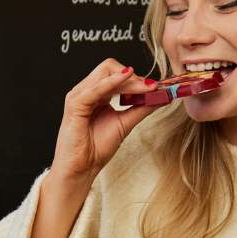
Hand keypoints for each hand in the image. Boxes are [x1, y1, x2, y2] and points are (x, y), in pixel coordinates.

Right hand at [50, 58, 157, 183]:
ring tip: (147, 88)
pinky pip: (95, 88)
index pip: (116, 74)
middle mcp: (86, 91)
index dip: (137, 78)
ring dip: (129, 80)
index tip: (156, 87)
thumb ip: (141, 108)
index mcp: (95, 93)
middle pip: (110, 68)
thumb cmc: (96, 149)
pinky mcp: (75, 104)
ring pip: (105, 73)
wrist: (82, 169)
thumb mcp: (125, 123)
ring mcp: (79, 95)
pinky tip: (127, 79)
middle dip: (134, 77)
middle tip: (153, 88)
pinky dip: (112, 83)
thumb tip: (161, 96)